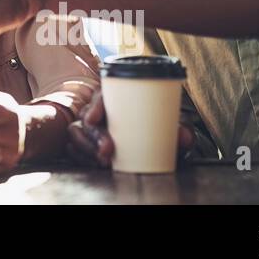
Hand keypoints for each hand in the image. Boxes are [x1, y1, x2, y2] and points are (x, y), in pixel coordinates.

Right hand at [65, 88, 195, 166]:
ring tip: (102, 161)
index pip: (99, 97)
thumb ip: (179, 129)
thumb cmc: (157, 127)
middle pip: (86, 119)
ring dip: (86, 149)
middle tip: (107, 150)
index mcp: (115, 100)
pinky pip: (73, 148)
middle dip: (93, 136)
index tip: (95, 118)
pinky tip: (91, 161)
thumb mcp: (169, 126)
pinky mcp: (87, 145)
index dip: (94, 106)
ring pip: (77, 135)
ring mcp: (90, 130)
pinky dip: (80, 156)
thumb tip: (185, 137)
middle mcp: (100, 113)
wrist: (156, 143)